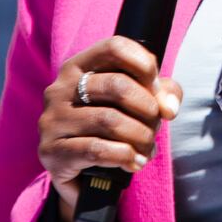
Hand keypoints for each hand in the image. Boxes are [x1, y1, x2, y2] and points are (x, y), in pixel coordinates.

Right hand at [38, 36, 181, 221]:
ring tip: (148, 147)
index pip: (115, 47)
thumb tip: (170, 108)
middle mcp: (59, 89)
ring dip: (140, 136)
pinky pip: (97, 149)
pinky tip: (135, 162)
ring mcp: (52, 120)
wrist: (84, 174)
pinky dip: (125, 156)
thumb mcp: (140, 102)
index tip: (157, 90)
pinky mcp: (51, 152)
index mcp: (79, 66)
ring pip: (109, 120)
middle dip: (148, 108)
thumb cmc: (114, 127)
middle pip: (116, 85)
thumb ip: (163, 93)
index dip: (145, 65)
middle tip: (157, 124)